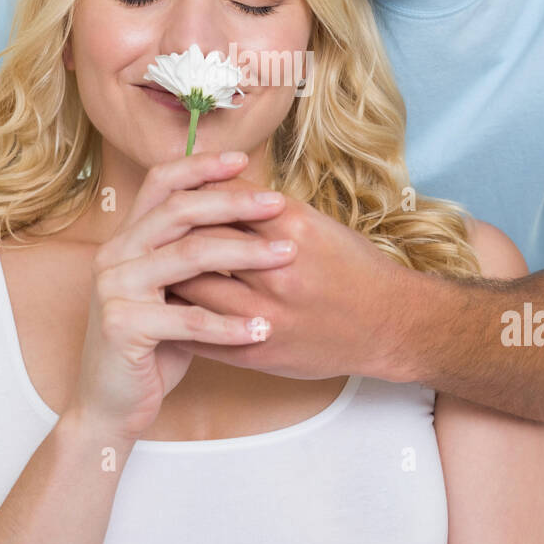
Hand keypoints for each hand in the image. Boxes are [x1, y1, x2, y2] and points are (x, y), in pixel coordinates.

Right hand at [67, 151, 297, 440]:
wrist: (110, 403)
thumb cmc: (154, 345)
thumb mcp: (176, 291)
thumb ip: (197, 255)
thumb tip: (250, 218)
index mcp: (127, 238)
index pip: (162, 182)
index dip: (202, 166)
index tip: (243, 161)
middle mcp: (115, 253)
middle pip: (180, 209)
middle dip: (234, 202)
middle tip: (279, 203)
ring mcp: (115, 288)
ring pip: (188, 255)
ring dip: (244, 253)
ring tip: (287, 256)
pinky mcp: (122, 325)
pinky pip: (187, 319)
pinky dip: (230, 325)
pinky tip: (264, 329)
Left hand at [164, 176, 416, 381]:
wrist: (390, 324)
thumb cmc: (353, 267)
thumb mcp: (316, 224)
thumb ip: (264, 211)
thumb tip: (212, 191)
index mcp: (293, 230)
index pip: (222, 203)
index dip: (194, 198)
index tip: (177, 197)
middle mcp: (279, 270)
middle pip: (201, 245)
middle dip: (174, 238)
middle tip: (153, 233)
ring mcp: (269, 314)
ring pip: (195, 290)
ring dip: (169, 279)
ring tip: (154, 269)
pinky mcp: (262, 351)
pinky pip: (204, 334)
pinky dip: (182, 319)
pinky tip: (170, 308)